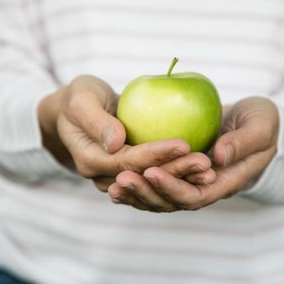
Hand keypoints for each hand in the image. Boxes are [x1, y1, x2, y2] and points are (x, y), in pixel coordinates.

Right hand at [38, 75, 209, 190]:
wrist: (75, 111)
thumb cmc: (78, 98)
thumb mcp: (81, 100)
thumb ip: (96, 121)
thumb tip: (115, 142)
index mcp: (90, 160)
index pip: (128, 162)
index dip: (155, 155)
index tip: (183, 144)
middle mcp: (104, 177)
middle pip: (144, 178)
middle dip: (176, 171)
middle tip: (205, 163)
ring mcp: (117, 179)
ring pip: (152, 184)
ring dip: (181, 179)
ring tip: (208, 171)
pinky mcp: (130, 174)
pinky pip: (154, 179)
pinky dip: (177, 176)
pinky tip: (200, 171)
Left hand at [108, 96, 278, 211]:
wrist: (258, 124)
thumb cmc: (264, 123)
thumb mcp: (261, 127)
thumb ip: (243, 143)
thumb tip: (218, 158)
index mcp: (225, 182)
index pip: (195, 195)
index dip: (172, 188)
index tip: (151, 172)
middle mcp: (205, 188)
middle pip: (171, 202)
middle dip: (146, 194)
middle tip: (121, 180)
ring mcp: (192, 182)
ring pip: (160, 198)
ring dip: (137, 194)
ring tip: (112, 186)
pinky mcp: (181, 173)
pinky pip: (157, 184)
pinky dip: (138, 185)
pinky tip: (116, 178)